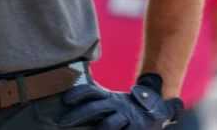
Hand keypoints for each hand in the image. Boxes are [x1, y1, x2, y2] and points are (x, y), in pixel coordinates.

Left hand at [57, 75, 182, 128]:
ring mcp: (128, 117)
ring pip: (107, 125)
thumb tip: (68, 109)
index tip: (65, 100)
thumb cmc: (126, 109)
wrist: (157, 111)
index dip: (77, 93)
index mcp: (109, 97)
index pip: (91, 90)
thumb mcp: (112, 102)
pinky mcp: (139, 129)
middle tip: (59, 122)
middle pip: (94, 108)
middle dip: (75, 116)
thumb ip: (95, 104)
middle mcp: (117, 104)